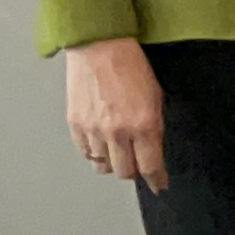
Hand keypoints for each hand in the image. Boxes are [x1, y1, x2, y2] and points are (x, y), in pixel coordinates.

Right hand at [66, 38, 167, 190]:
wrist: (99, 48)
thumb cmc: (132, 67)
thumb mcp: (156, 97)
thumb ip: (153, 127)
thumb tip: (152, 151)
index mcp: (144, 125)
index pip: (150, 166)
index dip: (156, 180)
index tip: (159, 185)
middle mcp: (118, 132)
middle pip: (125, 172)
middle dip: (134, 171)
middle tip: (137, 164)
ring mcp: (94, 130)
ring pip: (103, 166)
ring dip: (113, 163)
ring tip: (118, 152)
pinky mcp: (75, 125)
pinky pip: (85, 153)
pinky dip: (94, 154)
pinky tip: (100, 145)